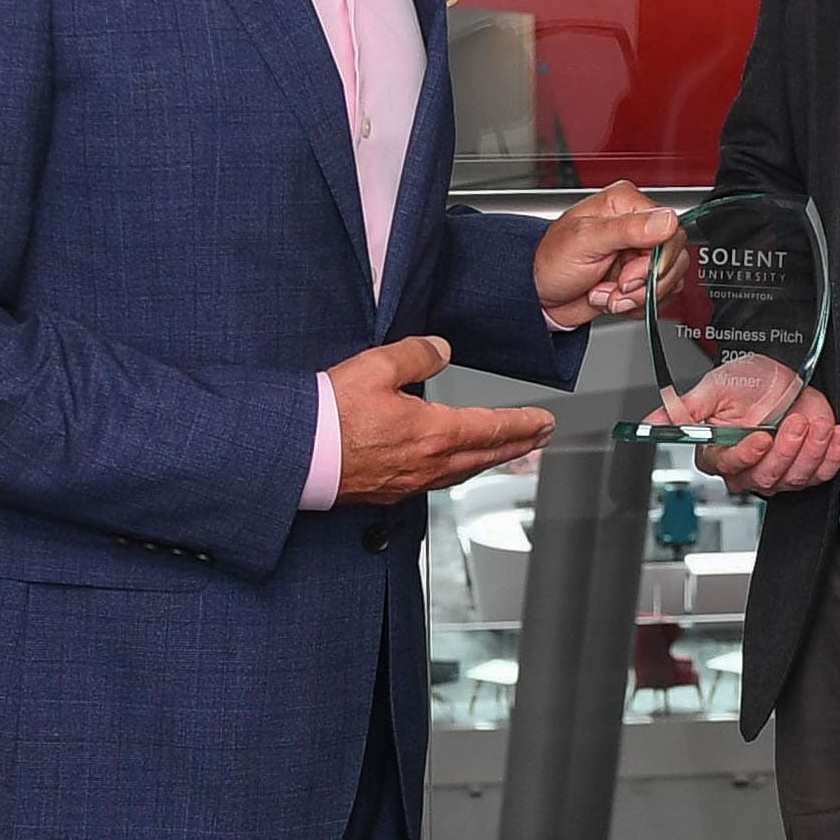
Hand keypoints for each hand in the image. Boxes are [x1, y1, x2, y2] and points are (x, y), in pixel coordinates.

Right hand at [327, 334, 550, 503]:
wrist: (295, 455)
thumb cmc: (328, 416)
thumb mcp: (376, 367)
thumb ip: (416, 355)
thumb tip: (440, 349)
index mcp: (433, 433)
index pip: (492, 428)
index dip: (523, 424)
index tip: (545, 421)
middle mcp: (428, 464)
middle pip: (487, 455)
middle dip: (519, 444)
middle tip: (542, 438)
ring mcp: (411, 481)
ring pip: (465, 471)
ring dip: (493, 459)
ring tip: (509, 451)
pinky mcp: (391, 490)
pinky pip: (440, 481)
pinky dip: (462, 470)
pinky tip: (458, 466)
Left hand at [534, 181, 675, 328]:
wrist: (539, 294)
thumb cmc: (550, 261)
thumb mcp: (585, 240)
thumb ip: (627, 229)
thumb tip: (665, 220)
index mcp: (626, 205)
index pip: (670, 230)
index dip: (654, 259)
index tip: (629, 275)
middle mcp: (637, 226)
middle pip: (673, 257)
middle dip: (643, 283)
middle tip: (616, 286)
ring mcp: (639, 254)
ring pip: (668, 280)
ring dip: (637, 297)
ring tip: (606, 293)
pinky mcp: (639, 279)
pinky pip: (659, 296)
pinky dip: (636, 306)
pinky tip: (611, 298)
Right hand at [649, 353, 839, 494]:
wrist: (783, 372)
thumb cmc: (748, 380)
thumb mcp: (715, 387)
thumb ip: (685, 408)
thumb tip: (651, 423)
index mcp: (719, 451)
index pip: (727, 466)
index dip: (745, 455)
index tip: (760, 437)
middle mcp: (748, 465)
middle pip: (763, 477)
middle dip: (784, 450)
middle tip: (794, 422)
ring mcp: (778, 469)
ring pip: (793, 477)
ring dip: (810, 449)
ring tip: (814, 421)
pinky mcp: (807, 467)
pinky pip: (821, 472)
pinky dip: (832, 454)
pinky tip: (833, 433)